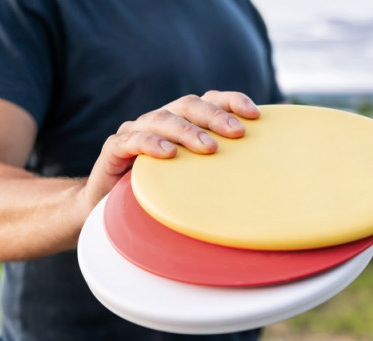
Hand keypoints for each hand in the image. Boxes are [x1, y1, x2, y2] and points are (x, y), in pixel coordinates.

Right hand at [82, 90, 260, 209]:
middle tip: (237, 133)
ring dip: (187, 131)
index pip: (209, 100)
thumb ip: (220, 173)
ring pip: (161, 118)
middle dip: (215, 116)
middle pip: (188, 105)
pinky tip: (168, 153)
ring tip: (208, 148)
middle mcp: (159, 121)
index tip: (255, 115)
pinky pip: (131, 141)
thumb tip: (264, 183)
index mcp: (182, 122)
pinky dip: (149, 143)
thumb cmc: (161, 194)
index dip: (231, 101)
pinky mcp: (114, 150)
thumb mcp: (195, 181)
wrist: (108, 209)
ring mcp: (135, 132)